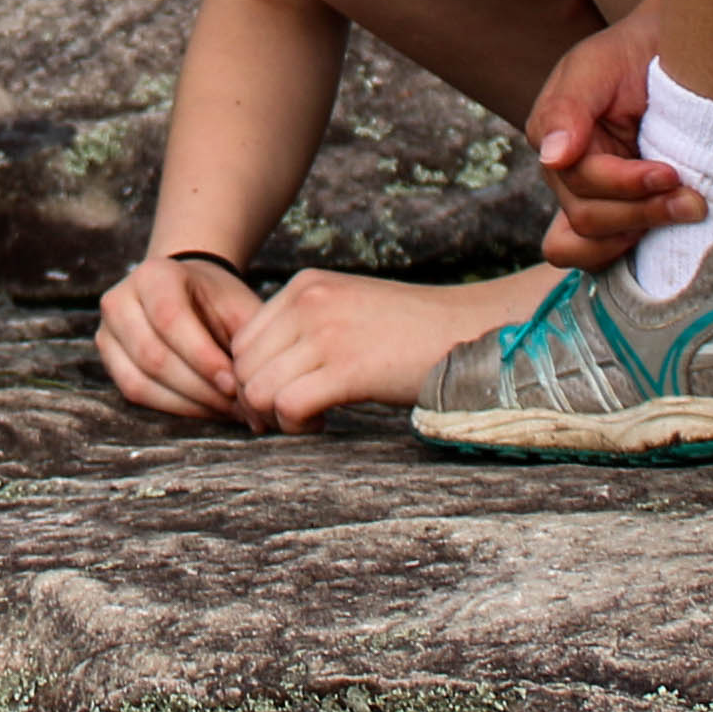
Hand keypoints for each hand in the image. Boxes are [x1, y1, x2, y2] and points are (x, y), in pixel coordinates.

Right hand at [95, 247, 260, 423]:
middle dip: (199, 388)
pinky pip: (133, 392)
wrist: (188, 293)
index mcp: (154, 275)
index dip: (202, 357)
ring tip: (225, 409)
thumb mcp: (238, 309)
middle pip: (152, 356)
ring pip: (139, 380)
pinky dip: (172, 407)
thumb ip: (249, 346)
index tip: (235, 384)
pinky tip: (204, 408)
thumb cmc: (217, 303)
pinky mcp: (107, 357)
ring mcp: (107, 329)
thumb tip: (254, 403)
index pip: (170, 318)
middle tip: (236, 406)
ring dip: (188, 403)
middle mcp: (120, 299)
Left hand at [226, 263, 545, 431]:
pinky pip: (287, 406)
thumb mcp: (348, 308)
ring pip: (257, 389)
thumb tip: (260, 374)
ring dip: (276, 417)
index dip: (253, 377)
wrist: (471, 330)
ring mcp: (325, 333)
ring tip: (312, 420)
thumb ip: (305, 326)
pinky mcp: (347, 368)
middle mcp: (308, 302)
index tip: (282, 397)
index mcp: (305, 285)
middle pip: (242, 366)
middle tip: (294, 417)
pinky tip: (326, 424)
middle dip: (258, 401)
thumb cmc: (413, 331)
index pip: (241, 340)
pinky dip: (297, 426)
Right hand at [526, 0, 698, 275]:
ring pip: (589, 246)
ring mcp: (590, 201)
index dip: (627, 185)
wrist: (673, 52)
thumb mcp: (595, 67)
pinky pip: (599, 258)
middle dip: (642, 211)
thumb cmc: (632, 54)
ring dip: (638, 234)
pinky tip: (660, 240)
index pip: (580, 183)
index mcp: (555, 142)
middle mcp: (566, 177)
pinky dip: (624, 256)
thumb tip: (552, 158)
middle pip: (587, 220)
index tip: (671, 173)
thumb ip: (567, 107)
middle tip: (693, 199)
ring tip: (685, 212)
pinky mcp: (620, 216)